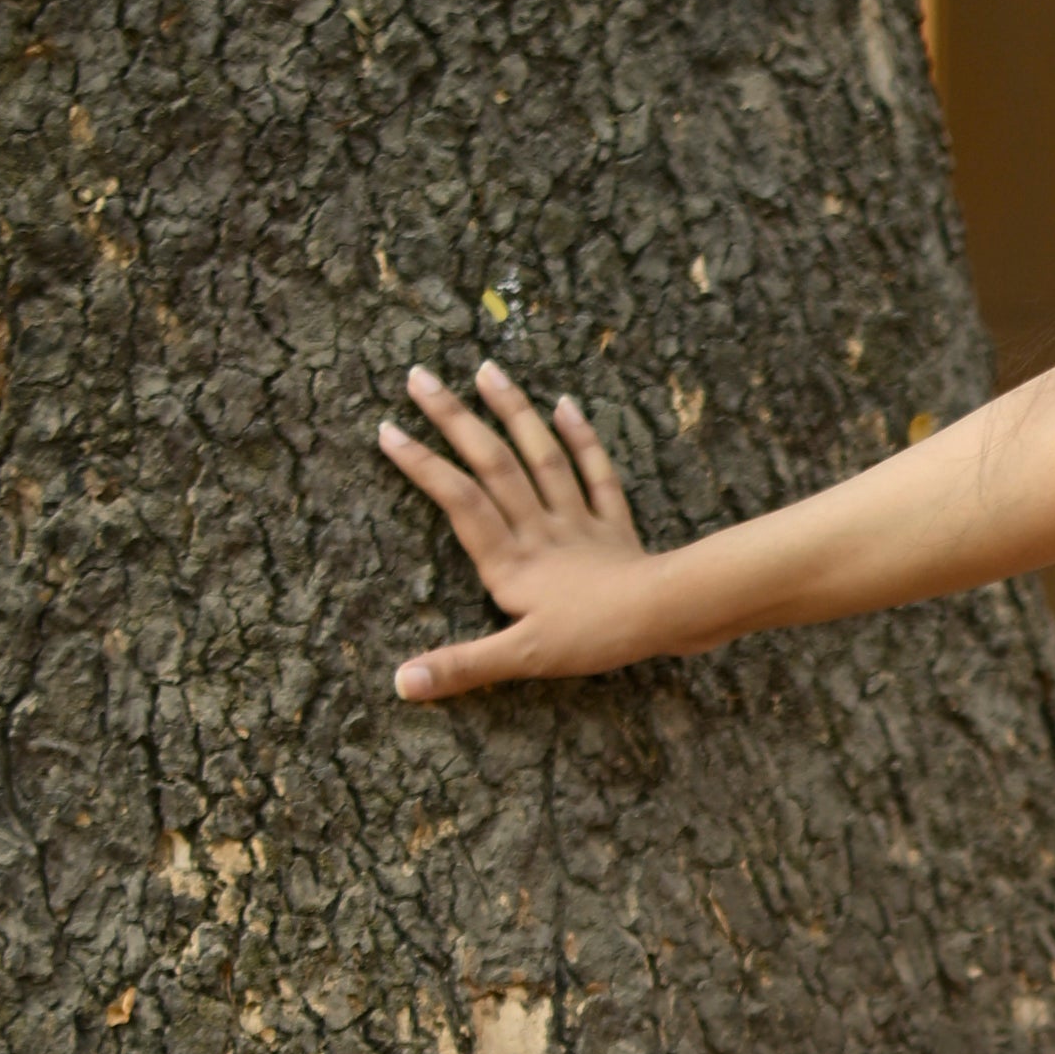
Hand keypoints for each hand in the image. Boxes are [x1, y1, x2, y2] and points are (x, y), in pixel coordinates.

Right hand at [379, 359, 656, 698]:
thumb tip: (401, 683)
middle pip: (493, 465)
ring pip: (541, 456)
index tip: (387, 429)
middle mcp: (539, 529)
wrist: (667, 616)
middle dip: (454, 419)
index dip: (422, 466)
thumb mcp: (522, 659)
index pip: (458, 501)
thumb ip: (461, 665)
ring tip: (487, 370)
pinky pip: (596, 473)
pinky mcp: (614, 525)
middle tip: (421, 376)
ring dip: (513, 412)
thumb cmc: (595, 638)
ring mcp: (578, 522)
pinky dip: (581, 439)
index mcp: (510, 560)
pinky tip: (565, 404)